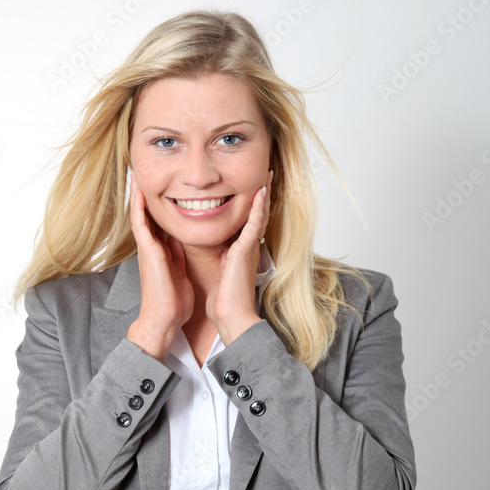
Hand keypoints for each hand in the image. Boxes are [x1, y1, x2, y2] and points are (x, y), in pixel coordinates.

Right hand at [126, 175, 194, 360]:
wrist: (165, 319)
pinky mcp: (148, 252)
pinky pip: (141, 225)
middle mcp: (152, 249)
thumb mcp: (179, 274)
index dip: (158, 207)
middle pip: (147, 216)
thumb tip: (179, 243)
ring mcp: (148, 250)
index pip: (158, 224)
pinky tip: (139, 192)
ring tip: (136, 175)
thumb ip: (177, 258)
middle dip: (145, 197)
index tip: (161, 189)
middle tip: (143, 174)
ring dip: (138, 196)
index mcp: (161, 253)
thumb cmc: (173, 303)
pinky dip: (139, 208)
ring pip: (140, 216)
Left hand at [206, 169, 272, 345]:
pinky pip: (253, 224)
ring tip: (267, 175)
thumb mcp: (222, 273)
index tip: (255, 189)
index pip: (249, 222)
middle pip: (258, 214)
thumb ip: (224, 259)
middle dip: (262, 195)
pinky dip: (258, 207)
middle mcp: (249, 247)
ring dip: (264, 194)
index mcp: (242, 251)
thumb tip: (222, 251)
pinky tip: (260, 192)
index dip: (253, 205)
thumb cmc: (225, 300)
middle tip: (267, 174)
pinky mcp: (245, 250)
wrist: (230, 315)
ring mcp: (249, 247)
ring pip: (259, 215)